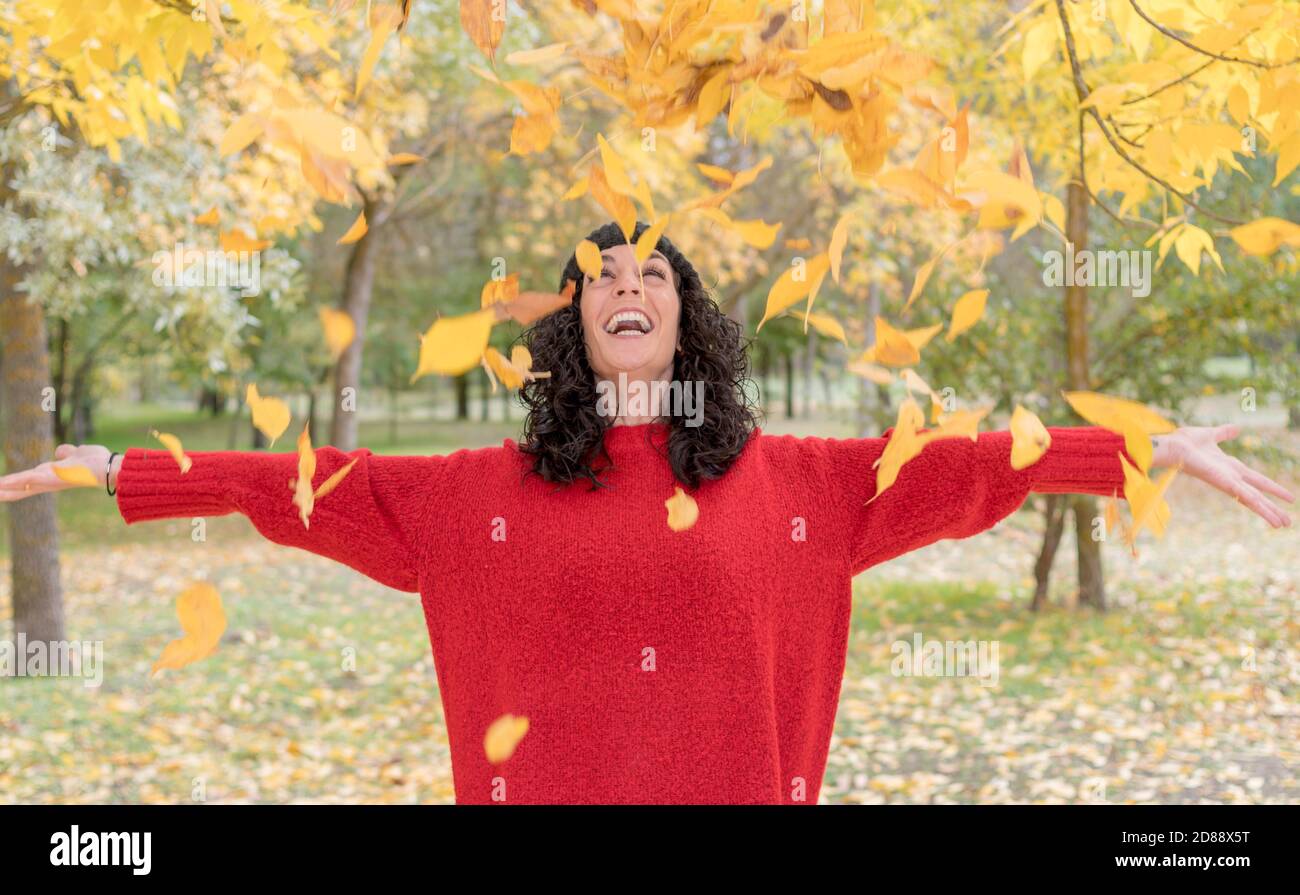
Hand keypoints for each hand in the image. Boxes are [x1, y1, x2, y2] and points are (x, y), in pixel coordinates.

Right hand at [0, 444, 113, 501]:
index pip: (27, 481)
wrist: (110, 468)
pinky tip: (9, 483)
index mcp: (52, 475)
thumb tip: (59, 452)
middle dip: (5, 490)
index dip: (12, 483)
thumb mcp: (77, 454)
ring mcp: (53, 480)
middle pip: (22, 487)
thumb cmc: (97, 462)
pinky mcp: (58, 477)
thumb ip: (66, 453)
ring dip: (8, 486)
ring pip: (25, 484)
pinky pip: (36, 478)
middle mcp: (50, 481)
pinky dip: (23, 480)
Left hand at [1151, 425, 1293, 527]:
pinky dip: (1259, 506)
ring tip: (1284, 525)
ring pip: (1254, 500)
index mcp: (1230, 467)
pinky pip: (1245, 496)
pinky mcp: (1224, 484)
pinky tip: (1271, 516)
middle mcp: (1231, 478)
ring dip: (1270, 512)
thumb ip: (1224, 433)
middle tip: (1287, 522)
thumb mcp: (1210, 435)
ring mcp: (1228, 482)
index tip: (1287, 497)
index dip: (1271, 488)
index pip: (1256, 481)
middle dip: (1272, 508)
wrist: (1172, 445)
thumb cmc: (1184, 441)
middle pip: (1257, 495)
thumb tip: (1237, 428)